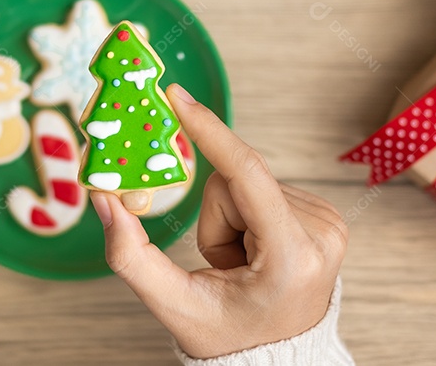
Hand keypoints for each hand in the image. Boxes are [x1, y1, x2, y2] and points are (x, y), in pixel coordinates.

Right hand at [89, 83, 347, 358]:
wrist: (279, 360)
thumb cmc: (227, 335)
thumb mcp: (174, 305)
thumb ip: (131, 255)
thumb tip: (104, 199)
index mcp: (292, 256)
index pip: (245, 174)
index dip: (208, 131)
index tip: (177, 96)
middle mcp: (322, 232)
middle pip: (236, 181)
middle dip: (215, 219)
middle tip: (225, 266)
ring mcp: (331, 222)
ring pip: (249, 182)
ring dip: (233, 220)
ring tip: (243, 265)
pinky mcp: (329, 215)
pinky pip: (266, 188)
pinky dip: (251, 218)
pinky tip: (259, 254)